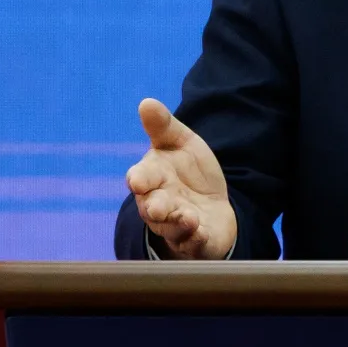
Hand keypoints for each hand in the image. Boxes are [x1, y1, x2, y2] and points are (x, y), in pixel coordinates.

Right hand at [126, 99, 237, 258]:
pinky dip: (195, 240)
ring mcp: (176, 225)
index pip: (141, 177)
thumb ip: (163, 127)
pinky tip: (200, 232)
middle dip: (155, 207)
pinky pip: (193, 244)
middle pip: (152, 207)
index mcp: (153, 178)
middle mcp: (159, 204)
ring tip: (188, 218)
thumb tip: (146, 103)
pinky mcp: (195, 241)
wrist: (210, 204)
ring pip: (171, 228)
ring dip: (177, 224)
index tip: (137, 180)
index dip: (140, 179)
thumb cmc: (188, 172)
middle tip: (158, 207)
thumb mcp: (180, 143)